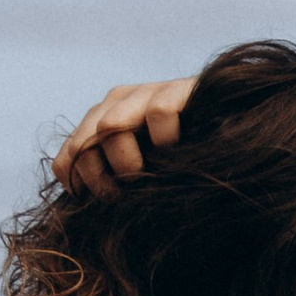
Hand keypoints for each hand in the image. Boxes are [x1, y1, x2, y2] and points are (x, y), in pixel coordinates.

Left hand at [54, 76, 194, 192]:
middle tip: (124, 197)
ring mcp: (143, 92)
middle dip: (100, 179)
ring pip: (110, 127)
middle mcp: (115, 102)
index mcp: (100, 121)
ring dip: (127, 162)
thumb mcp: (142, 167)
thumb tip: (90, 206)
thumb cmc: (182, 154)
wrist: (229, 120)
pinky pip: (158, 113)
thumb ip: (115, 178)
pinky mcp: (175, 89)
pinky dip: (166, 138)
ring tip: (148, 178)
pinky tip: (179, 150)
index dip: (79, 184)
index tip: (103, 205)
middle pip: (83, 143)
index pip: (67, 155)